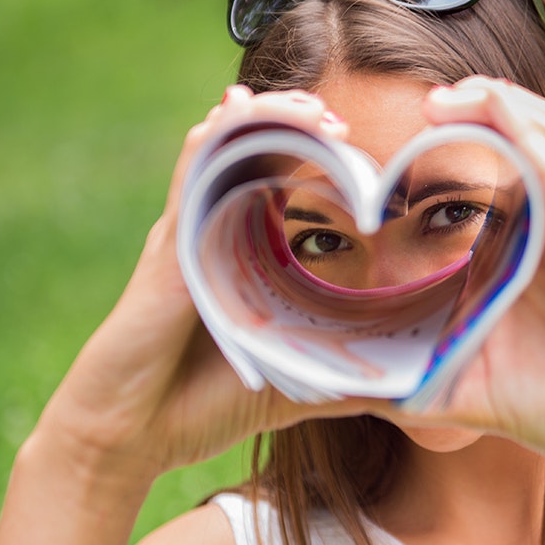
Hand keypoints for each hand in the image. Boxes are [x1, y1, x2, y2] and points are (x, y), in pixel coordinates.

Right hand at [34, 86, 377, 479]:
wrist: (135, 438)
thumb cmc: (207, 407)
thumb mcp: (295, 385)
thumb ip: (346, 379)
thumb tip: (408, 389)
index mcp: (246, 256)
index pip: (284, 186)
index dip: (320, 158)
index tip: (362, 151)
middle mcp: (217, 234)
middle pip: (258, 157)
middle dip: (299, 127)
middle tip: (340, 119)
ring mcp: (190, 236)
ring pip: (226, 155)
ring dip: (268, 121)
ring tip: (310, 106)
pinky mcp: (167, 250)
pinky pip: (189, 179)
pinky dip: (210, 141)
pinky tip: (234, 111)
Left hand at [366, 76, 544, 472]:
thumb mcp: (456, 391)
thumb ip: (398, 383)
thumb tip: (331, 395)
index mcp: (513, 255)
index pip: (484, 178)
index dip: (447, 147)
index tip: (394, 147)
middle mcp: (544, 231)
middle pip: (518, 138)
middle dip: (475, 107)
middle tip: (427, 103)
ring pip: (543, 137)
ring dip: (497, 105)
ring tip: (448, 99)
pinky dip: (526, 135)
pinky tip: (493, 110)